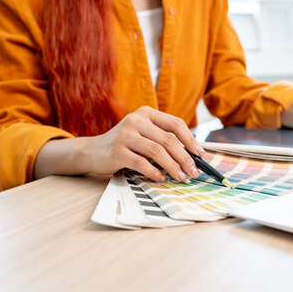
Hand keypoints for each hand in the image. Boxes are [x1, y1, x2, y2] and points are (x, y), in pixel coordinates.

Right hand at [35, 106, 204, 181]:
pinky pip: (142, 163)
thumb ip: (162, 138)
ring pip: (157, 152)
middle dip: (185, 158)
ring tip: (181, 177)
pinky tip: (162, 178)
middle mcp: (136, 120)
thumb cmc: (125, 144)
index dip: (191, 139)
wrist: (92, 151)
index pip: (175, 123)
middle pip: (169, 140)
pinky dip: (155, 172)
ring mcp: (125, 135)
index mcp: (146, 113)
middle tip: (194, 172)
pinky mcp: (117, 151)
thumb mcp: (143, 134)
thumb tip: (191, 156)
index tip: (200, 154)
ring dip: (173, 167)